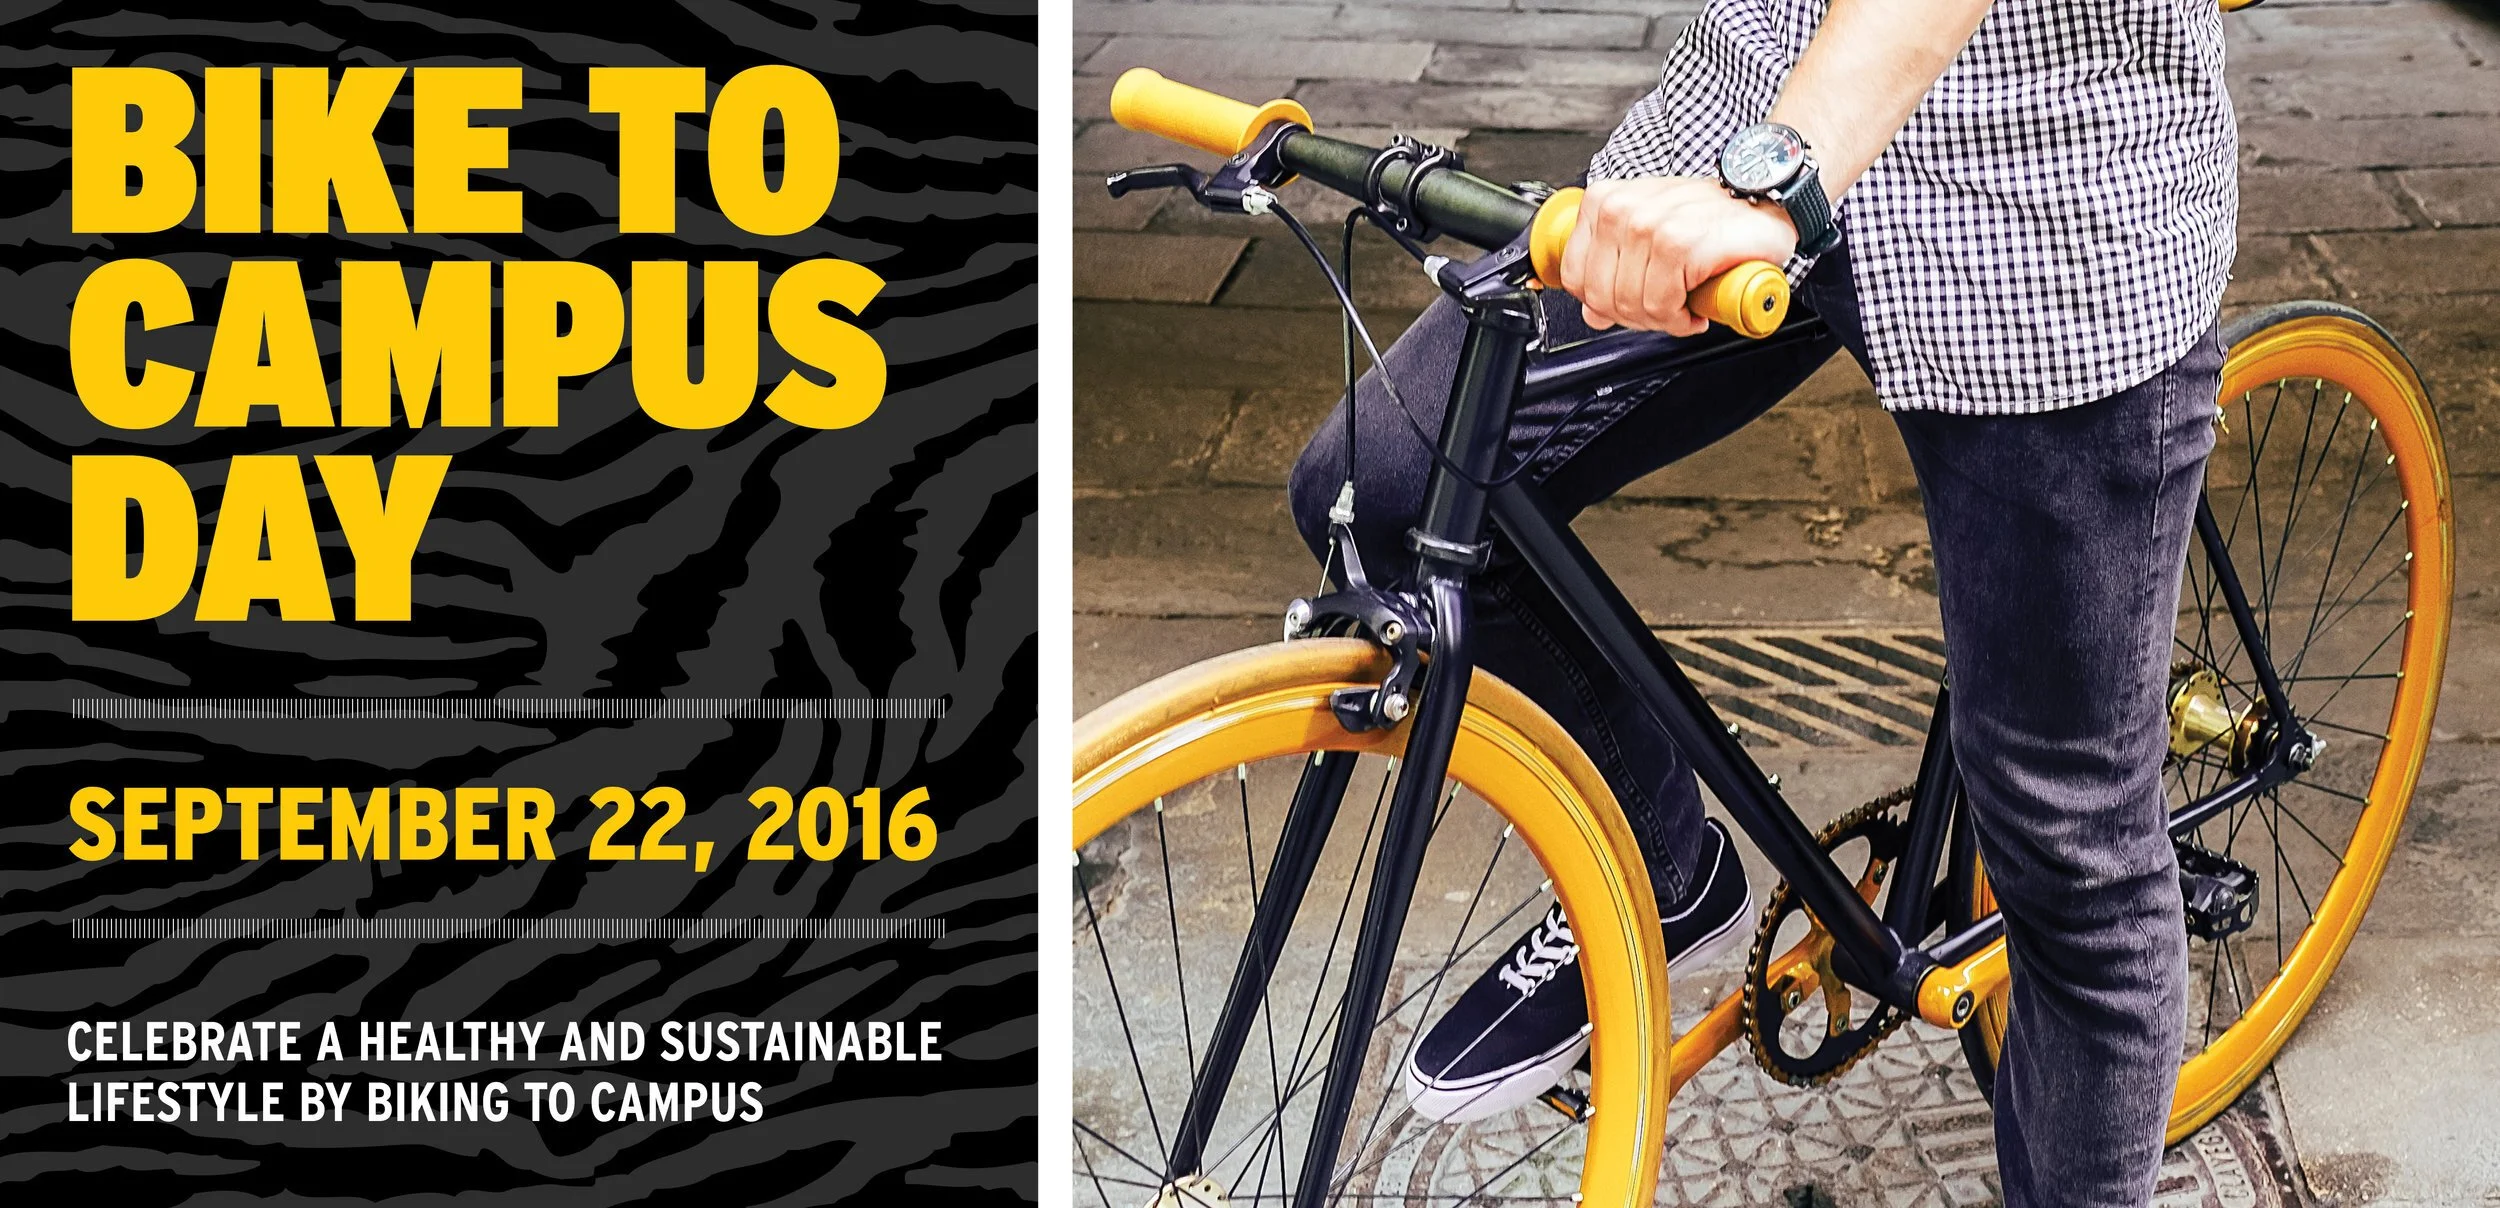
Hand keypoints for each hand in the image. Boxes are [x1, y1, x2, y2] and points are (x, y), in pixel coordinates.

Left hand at [1559, 177, 1797, 335]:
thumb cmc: (1711, 218)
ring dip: (1662, 320)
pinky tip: (1696, 307)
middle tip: (1665, 310)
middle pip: (1601, 297)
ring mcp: (1649, 225)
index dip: (1603, 304)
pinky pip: (1662, 305)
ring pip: (1631, 305)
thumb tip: (1593, 313)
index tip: (1633, 303)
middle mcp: (1622, 210)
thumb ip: (1613, 270)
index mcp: (1605, 203)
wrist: (1766, 203)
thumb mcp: (1651, 237)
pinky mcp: (1679, 244)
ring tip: (1684, 306)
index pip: (1576, 277)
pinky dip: (1680, 319)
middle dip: (1634, 317)